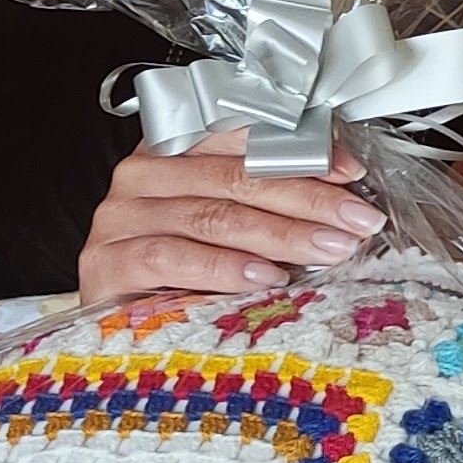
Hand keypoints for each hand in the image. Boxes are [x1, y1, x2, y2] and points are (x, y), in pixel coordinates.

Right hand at [75, 127, 384, 308]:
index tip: (351, 172)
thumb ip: (268, 206)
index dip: (302, 151)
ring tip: (327, 249)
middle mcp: (145, 173)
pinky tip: (263, 277)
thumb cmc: (177, 276)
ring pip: (213, 215)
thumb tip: (343, 204)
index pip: (244, 139)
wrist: (111, 324)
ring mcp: (121, 215)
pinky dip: (223, 267)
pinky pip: (173, 256)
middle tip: (356, 219)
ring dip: (280, 234)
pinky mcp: (106, 260)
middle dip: (307, 198)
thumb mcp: (228, 231)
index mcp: (176, 151)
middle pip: (237, 177)